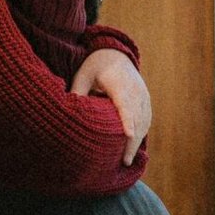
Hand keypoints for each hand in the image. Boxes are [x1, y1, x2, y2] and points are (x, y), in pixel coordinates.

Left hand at [69, 48, 150, 163]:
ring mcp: (143, 95)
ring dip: (137, 141)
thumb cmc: (96, 65)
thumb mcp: (83, 75)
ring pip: (144, 121)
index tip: (128, 135)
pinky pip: (146, 119)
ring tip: (127, 160)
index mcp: (120, 84)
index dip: (127, 120)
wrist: (115, 52)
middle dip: (132, 140)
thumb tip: (68, 114)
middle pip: (137, 118)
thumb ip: (78, 93)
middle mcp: (135, 90)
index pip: (125, 105)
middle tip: (124, 161)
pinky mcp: (146, 99)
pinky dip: (141, 133)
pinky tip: (134, 148)